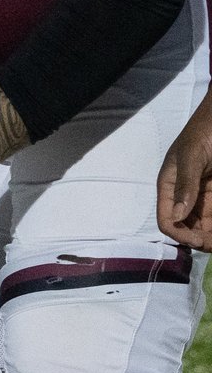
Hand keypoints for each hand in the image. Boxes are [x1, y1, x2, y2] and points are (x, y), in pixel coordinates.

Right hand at [157, 92, 211, 248]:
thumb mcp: (192, 157)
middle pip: (185, 228)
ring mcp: (201, 197)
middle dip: (199, 239)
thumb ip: (185, 185)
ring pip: (202, 226)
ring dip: (210, 236)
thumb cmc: (204, 133)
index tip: (200, 239)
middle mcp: (183, 195)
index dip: (180, 233)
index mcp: (169, 186)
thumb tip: (177, 216)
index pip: (166, 219)